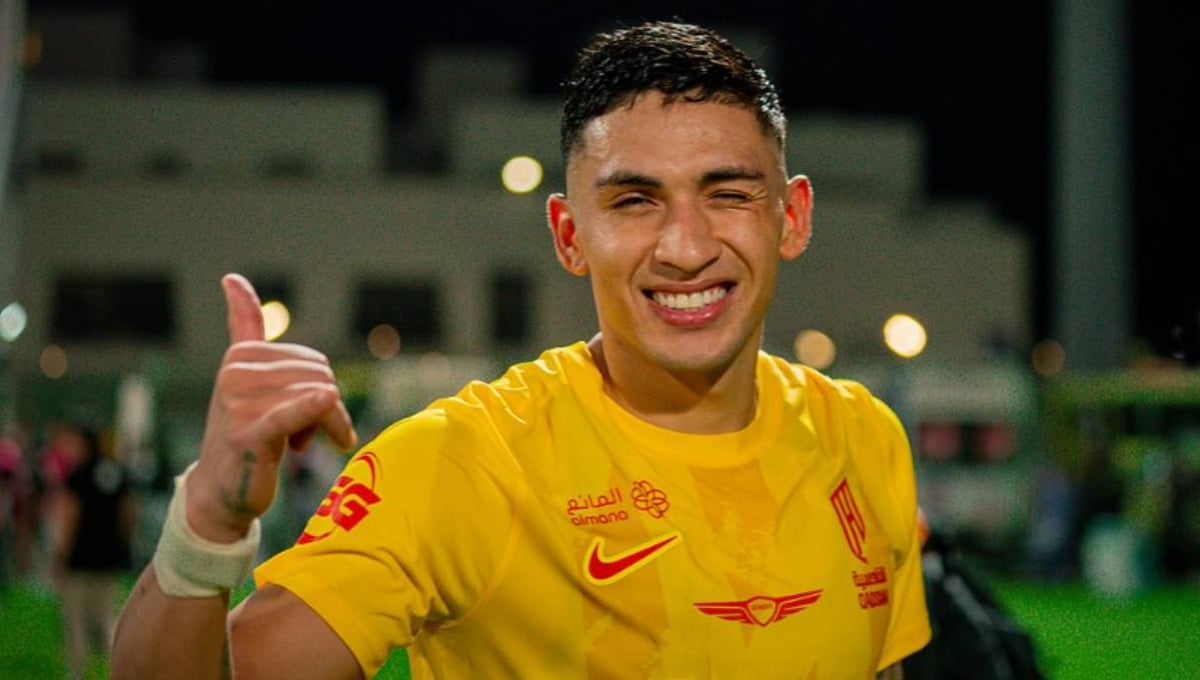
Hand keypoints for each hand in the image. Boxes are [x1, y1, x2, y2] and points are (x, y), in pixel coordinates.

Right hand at [185, 274, 356, 542]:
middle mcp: (236, 372)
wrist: (223, 489)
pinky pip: (291, 414)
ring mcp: (239, 402)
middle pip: (321, 377)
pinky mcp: (249, 432)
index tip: (313, 412)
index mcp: (241, 355)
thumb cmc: (245, 430)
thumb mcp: (246, 376)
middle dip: (326, 409)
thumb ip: (244, 328)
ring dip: (325, 427)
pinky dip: (313, 409)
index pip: (314, 362)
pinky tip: (327, 401)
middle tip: (305, 436)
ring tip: (300, 445)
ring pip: (319, 398)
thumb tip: (231, 277)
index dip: (320, 390)